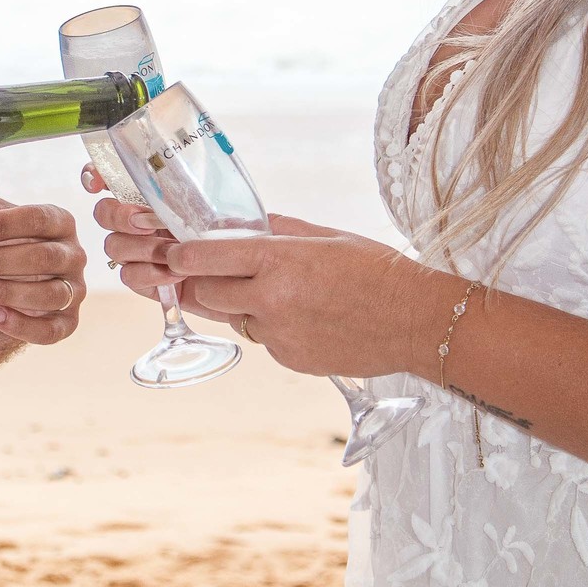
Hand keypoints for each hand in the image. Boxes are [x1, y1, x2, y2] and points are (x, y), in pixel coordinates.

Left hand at [0, 195, 86, 346]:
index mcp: (60, 223)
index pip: (38, 218)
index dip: (1, 225)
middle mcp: (74, 255)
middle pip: (44, 257)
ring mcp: (74, 291)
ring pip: (50, 294)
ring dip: (7, 291)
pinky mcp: (67, 324)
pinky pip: (50, 331)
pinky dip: (20, 325)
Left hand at [162, 220, 418, 377]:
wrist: (414, 320)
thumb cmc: (376, 271)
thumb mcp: (324, 236)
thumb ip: (276, 231)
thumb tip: (241, 227)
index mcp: (277, 260)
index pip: (205, 258)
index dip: (181, 256)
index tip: (173, 254)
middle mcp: (271, 300)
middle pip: (206, 295)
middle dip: (202, 284)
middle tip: (208, 275)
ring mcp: (279, 335)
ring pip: (234, 320)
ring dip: (239, 307)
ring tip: (275, 294)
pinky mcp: (290, 360)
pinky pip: (263, 341)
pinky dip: (270, 328)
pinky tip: (302, 317)